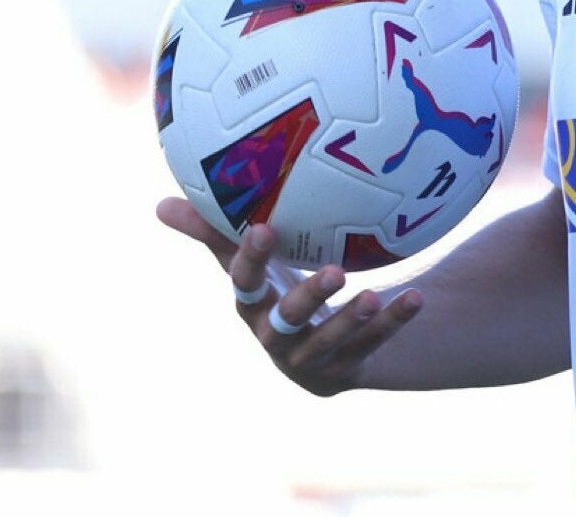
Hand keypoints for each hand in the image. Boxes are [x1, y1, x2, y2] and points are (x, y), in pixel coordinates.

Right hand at [156, 196, 423, 396]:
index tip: (264, 227)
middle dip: (309, 299)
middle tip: (335, 272)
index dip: (250, 258)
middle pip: (287, 321)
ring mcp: (308, 359)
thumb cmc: (278, 291)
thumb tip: (159, 204)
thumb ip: (214, 233)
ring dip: (352, 320)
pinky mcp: (342, 371)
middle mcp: (274, 337)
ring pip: (329, 342)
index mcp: (250, 306)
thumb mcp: (250, 263)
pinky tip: (417, 299)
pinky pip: (370, 347)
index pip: (243, 282)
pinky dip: (393, 323)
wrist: (321, 346)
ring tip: (374, 296)